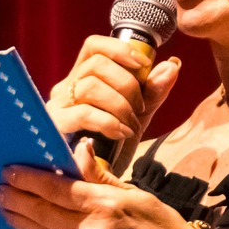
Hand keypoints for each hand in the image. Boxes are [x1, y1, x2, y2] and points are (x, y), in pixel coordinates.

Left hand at [0, 138, 198, 228]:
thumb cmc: (161, 225)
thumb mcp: (135, 192)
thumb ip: (101, 174)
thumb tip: (78, 149)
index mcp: (107, 204)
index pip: (59, 189)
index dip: (31, 180)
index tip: (10, 171)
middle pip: (44, 212)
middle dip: (17, 199)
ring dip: (19, 221)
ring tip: (3, 208)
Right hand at [45, 36, 182, 159]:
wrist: (97, 182)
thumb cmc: (112, 146)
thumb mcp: (138, 115)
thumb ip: (154, 91)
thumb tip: (173, 64)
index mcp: (82, 79)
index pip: (94, 46)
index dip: (120, 48)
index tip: (144, 64)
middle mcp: (65, 88)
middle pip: (96, 64)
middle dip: (127, 84)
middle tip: (140, 108)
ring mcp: (57, 106)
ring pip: (90, 86)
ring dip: (120, 104)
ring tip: (131, 125)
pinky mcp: (55, 126)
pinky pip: (84, 113)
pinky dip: (109, 121)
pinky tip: (122, 133)